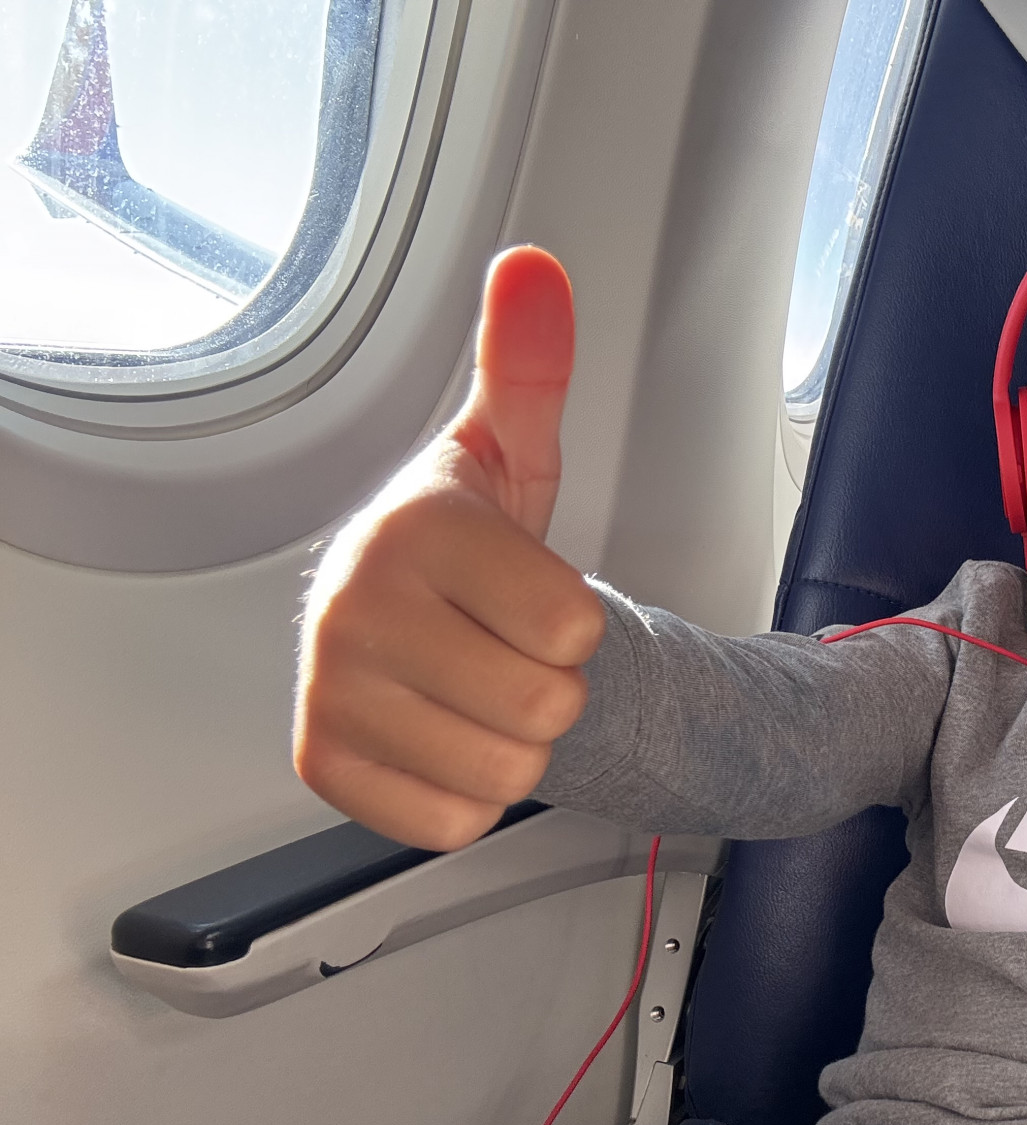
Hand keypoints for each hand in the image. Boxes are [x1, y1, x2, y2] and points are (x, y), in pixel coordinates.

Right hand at [294, 246, 604, 850]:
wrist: (398, 611)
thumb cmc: (463, 541)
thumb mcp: (510, 451)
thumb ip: (529, 368)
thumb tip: (534, 271)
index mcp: (412, 528)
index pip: (572, 627)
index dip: (576, 622)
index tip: (530, 593)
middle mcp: (352, 606)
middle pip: (546, 709)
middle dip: (550, 688)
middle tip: (507, 648)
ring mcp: (328, 690)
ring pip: (505, 775)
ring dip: (513, 745)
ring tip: (477, 687)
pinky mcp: (321, 764)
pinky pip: (451, 822)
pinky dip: (463, 795)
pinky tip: (440, 732)